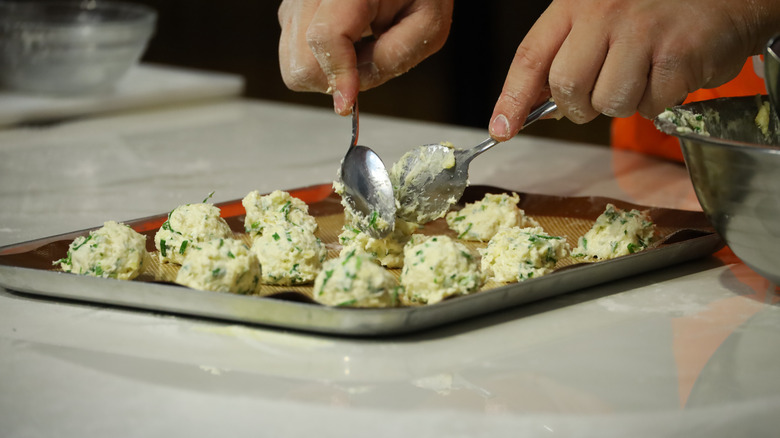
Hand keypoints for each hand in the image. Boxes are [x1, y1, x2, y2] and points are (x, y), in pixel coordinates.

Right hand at [278, 0, 452, 114]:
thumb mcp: (427, 27)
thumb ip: (393, 59)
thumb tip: (353, 90)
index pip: (325, 36)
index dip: (338, 75)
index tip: (348, 103)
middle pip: (300, 60)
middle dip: (332, 79)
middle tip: (363, 67)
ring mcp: (297, 1)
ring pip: (292, 63)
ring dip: (326, 72)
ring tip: (357, 51)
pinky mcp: (293, 12)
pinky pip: (294, 55)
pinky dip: (320, 62)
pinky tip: (346, 45)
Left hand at [489, 0, 779, 140]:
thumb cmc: (655, 9)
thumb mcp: (599, 17)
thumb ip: (565, 56)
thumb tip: (534, 107)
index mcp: (576, 2)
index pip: (531, 56)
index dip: (512, 98)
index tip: (501, 129)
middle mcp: (606, 12)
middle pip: (567, 87)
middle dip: (579, 106)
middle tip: (599, 94)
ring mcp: (643, 31)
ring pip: (609, 102)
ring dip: (623, 103)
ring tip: (643, 74)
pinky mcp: (678, 54)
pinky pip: (651, 105)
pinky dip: (659, 100)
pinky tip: (669, 71)